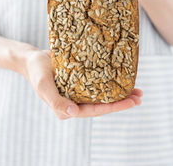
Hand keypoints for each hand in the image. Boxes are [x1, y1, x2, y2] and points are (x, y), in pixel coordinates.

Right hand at [23, 49, 142, 119]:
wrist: (33, 59)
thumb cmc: (37, 72)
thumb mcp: (44, 86)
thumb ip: (56, 101)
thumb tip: (73, 112)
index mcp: (68, 107)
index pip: (95, 110)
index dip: (114, 107)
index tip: (131, 102)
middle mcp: (76, 101)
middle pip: (103, 104)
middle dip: (122, 101)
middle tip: (139, 96)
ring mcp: (80, 90)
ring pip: (103, 93)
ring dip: (120, 92)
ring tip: (137, 89)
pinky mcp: (81, 79)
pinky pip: (98, 82)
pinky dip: (111, 80)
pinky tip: (122, 77)